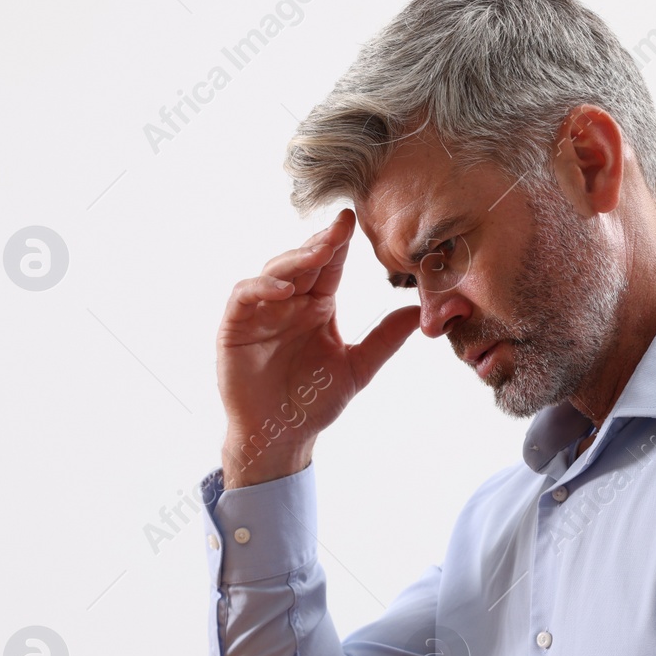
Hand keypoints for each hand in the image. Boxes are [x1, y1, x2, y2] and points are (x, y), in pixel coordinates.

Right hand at [216, 208, 420, 487]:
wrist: (281, 436)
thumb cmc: (314, 403)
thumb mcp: (357, 368)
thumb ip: (384, 339)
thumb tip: (420, 314)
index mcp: (318, 306)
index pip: (330, 266)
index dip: (339, 242)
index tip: (354, 219)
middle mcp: (288, 303)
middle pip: (302, 261)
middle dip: (320, 243)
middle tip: (341, 228)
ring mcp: (260, 312)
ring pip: (274, 271)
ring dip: (294, 260)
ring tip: (318, 254)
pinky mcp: (235, 327)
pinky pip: (244, 295)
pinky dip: (261, 287)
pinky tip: (284, 290)